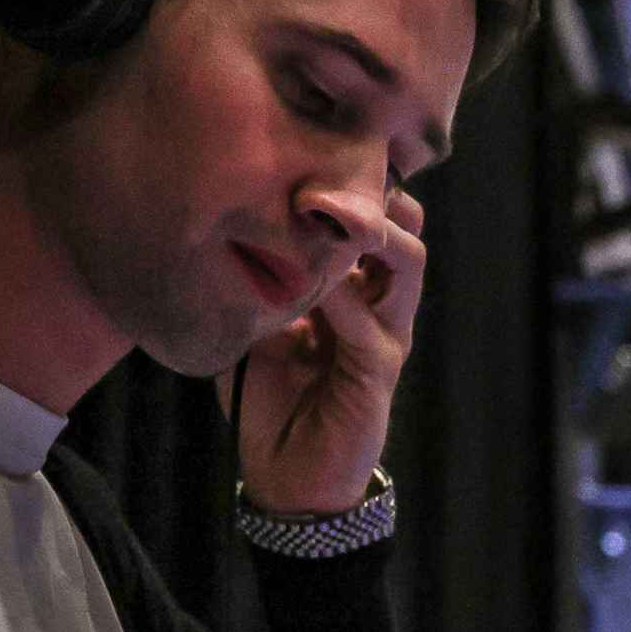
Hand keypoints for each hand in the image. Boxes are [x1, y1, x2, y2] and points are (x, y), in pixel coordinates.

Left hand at [230, 181, 425, 513]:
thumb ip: (256, 284)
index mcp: (354, 289)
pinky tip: (318, 284)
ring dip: (375, 233)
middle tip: (325, 172)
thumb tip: (223, 230)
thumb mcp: (256, 327)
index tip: (309, 152)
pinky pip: (370, 326)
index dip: (354, 185)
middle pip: (403, 227)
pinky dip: (344, 300)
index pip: (372, 222)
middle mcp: (379, 305)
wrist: (288, 479)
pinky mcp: (379, 374)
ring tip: (337, 212)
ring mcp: (385, 337)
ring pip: (407, 264)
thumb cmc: (272, 402)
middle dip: (373, 193)